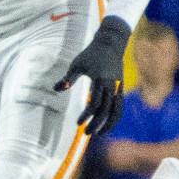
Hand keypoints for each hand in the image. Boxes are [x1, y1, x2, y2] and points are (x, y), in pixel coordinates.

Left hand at [55, 15, 130, 136]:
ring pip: (117, 111)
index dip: (86, 115)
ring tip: (99, 134)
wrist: (110, 44)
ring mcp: (119, 88)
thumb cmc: (90, 55)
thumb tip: (56, 89)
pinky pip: (120, 107)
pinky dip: (115, 117)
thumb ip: (68, 79)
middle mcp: (112, 86)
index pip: (94, 103)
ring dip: (108, 124)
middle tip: (87, 133)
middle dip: (97, 123)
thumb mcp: (77, 65)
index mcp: (100, 80)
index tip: (78, 123)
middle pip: (106, 110)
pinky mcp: (121, 88)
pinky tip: (107, 124)